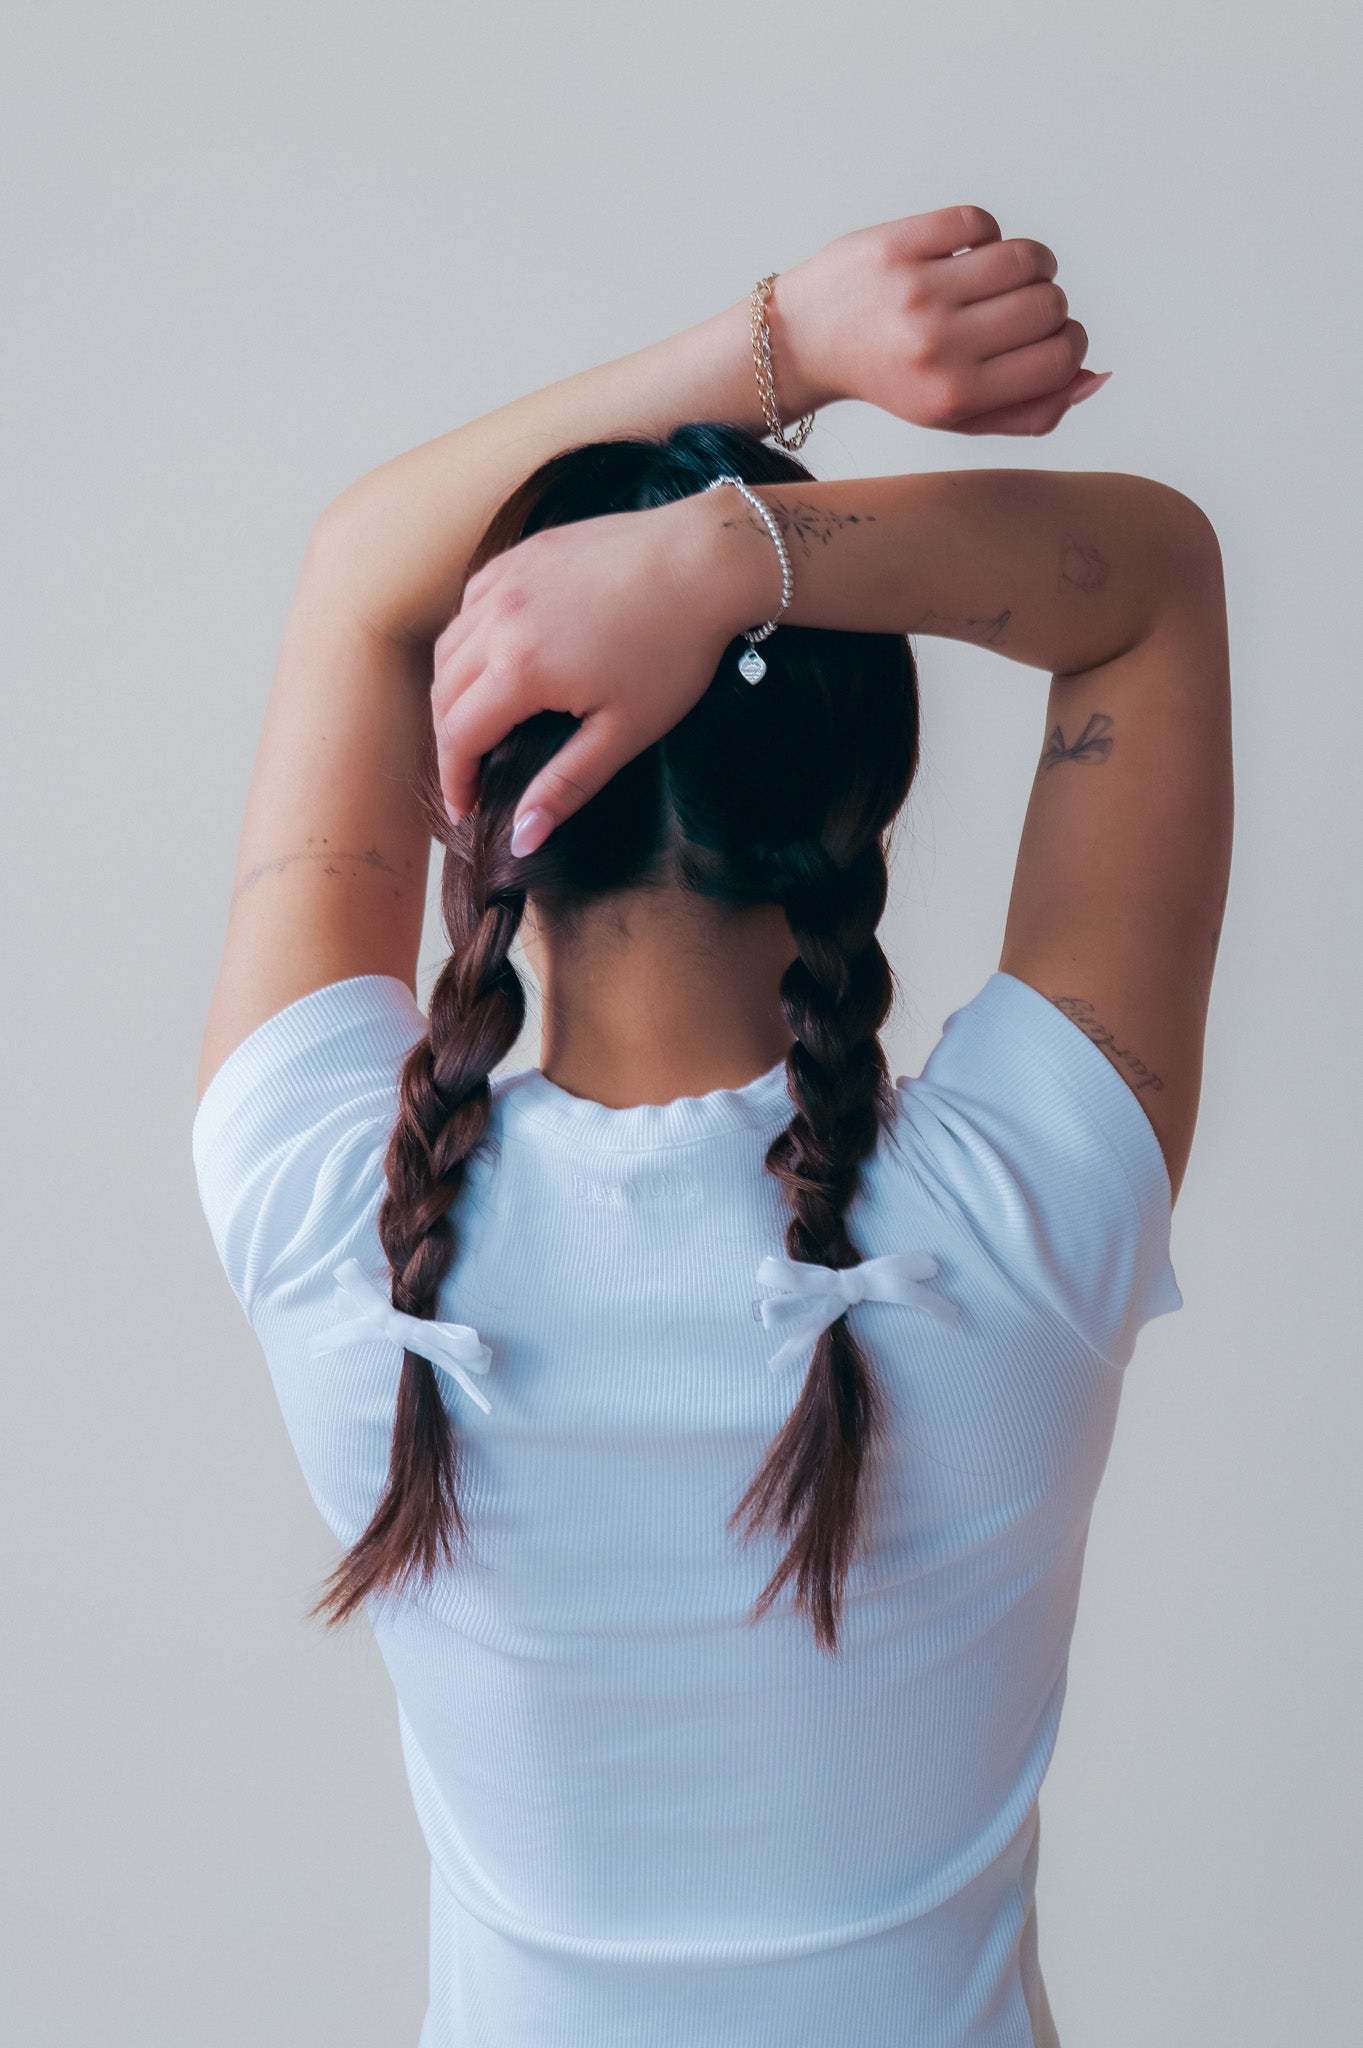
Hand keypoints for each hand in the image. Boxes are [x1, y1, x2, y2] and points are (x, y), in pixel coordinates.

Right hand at [433, 495, 745, 852]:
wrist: (704, 561)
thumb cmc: (673, 650)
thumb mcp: (623, 732)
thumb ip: (565, 786)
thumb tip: (522, 837)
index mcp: (519, 670)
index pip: (458, 737)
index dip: (455, 780)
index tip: (466, 808)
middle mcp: (498, 621)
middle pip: (444, 693)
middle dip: (450, 740)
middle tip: (471, 772)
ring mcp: (507, 580)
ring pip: (449, 645)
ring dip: (452, 690)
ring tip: (476, 721)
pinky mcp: (523, 555)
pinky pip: (471, 603)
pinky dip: (469, 638)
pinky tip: (493, 657)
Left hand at [774, 204, 1107, 436]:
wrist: (805, 342)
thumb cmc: (893, 379)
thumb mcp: (957, 415)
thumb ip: (1030, 410)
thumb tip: (1096, 375)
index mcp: (953, 394)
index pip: (1057, 360)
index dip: (1070, 344)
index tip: (1054, 339)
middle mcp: (936, 345)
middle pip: (1048, 305)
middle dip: (1049, 304)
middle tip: (1020, 310)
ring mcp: (917, 290)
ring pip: (1025, 257)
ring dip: (1031, 262)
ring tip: (1007, 276)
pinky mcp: (899, 243)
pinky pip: (981, 222)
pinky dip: (987, 234)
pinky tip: (967, 254)